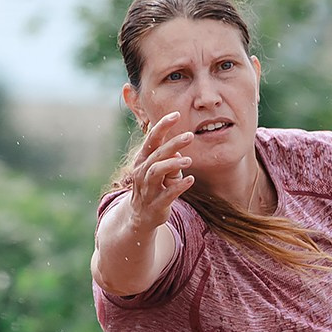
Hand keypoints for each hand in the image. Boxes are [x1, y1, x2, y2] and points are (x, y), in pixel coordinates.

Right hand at [125, 109, 195, 230]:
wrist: (140, 216)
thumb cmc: (154, 187)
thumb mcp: (162, 171)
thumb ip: (170, 160)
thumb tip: (178, 152)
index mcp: (143, 159)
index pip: (152, 139)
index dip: (163, 126)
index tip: (176, 115)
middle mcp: (142, 171)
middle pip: (157, 154)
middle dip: (173, 144)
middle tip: (190, 136)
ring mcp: (147, 188)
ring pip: (156, 172)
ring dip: (172, 164)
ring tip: (188, 160)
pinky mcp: (156, 204)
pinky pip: (167, 194)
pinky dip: (179, 186)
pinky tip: (190, 180)